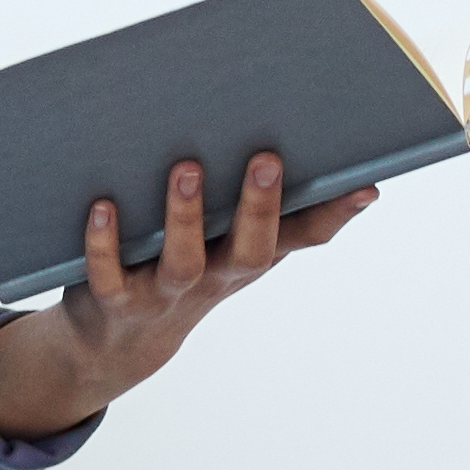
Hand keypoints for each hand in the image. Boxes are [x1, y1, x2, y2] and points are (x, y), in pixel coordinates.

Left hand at [0, 152, 370, 437]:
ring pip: (183, 262)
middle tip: (267, 159)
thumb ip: (248, 197)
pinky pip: (110, 275)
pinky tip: (102, 205)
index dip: (336, 216)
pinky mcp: (115, 302)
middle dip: (260, 208)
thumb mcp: (220, 238)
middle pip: (249, 252)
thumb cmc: (178, 265)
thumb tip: (283, 128)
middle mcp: (215, 278)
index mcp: (247, 257)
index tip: (366, 185)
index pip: (302, 238)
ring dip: (185, 218)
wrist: (115, 342)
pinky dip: (105, 243)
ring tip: (187, 169)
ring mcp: (166, 293)